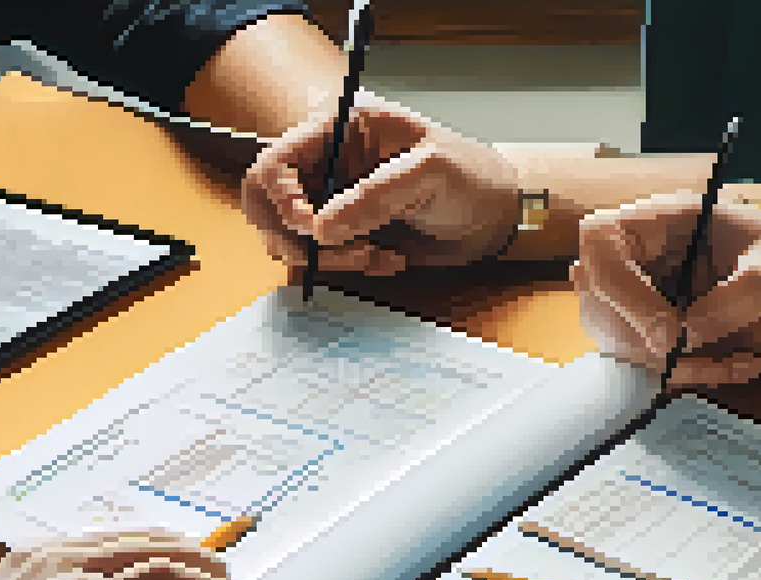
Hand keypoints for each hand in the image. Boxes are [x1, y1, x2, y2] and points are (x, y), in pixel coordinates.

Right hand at [243, 94, 519, 276]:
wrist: (493, 214)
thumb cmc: (470, 175)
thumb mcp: (430, 173)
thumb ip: (375, 195)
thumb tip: (322, 228)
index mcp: (340, 130)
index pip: (276, 161)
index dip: (282, 199)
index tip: (314, 227)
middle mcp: (327, 164)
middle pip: (267, 203)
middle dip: (292, 236)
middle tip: (331, 252)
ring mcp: (331, 200)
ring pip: (288, 238)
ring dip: (325, 257)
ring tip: (372, 255)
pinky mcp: (343, 233)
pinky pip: (318, 258)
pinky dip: (344, 268)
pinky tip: (384, 259)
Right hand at [572, 191, 760, 386]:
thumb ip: (732, 300)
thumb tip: (684, 336)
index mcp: (666, 222)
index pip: (602, 245)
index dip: (618, 288)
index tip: (665, 330)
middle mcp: (648, 258)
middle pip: (598, 300)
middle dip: (641, 339)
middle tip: (693, 352)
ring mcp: (652, 296)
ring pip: (619, 340)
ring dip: (669, 365)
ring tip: (731, 362)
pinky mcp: (666, 331)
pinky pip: (651, 362)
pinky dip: (688, 374)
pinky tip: (736, 366)